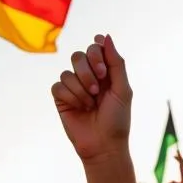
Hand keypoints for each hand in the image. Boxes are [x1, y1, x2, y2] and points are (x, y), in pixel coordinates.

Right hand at [52, 34, 131, 162]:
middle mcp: (88, 77)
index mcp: (105, 72)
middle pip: (79, 55)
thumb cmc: (117, 120)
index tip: (103, 70)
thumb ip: (116, 63)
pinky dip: (71, 97)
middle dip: (88, 71)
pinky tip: (80, 109)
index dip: (96, 53)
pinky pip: (59, 86)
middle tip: (98, 89)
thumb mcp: (123, 90)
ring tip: (91, 105)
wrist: (104, 145)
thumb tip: (104, 36)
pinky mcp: (61, 98)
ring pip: (68, 72)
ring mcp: (74, 87)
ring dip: (81, 89)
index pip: (95, 47)